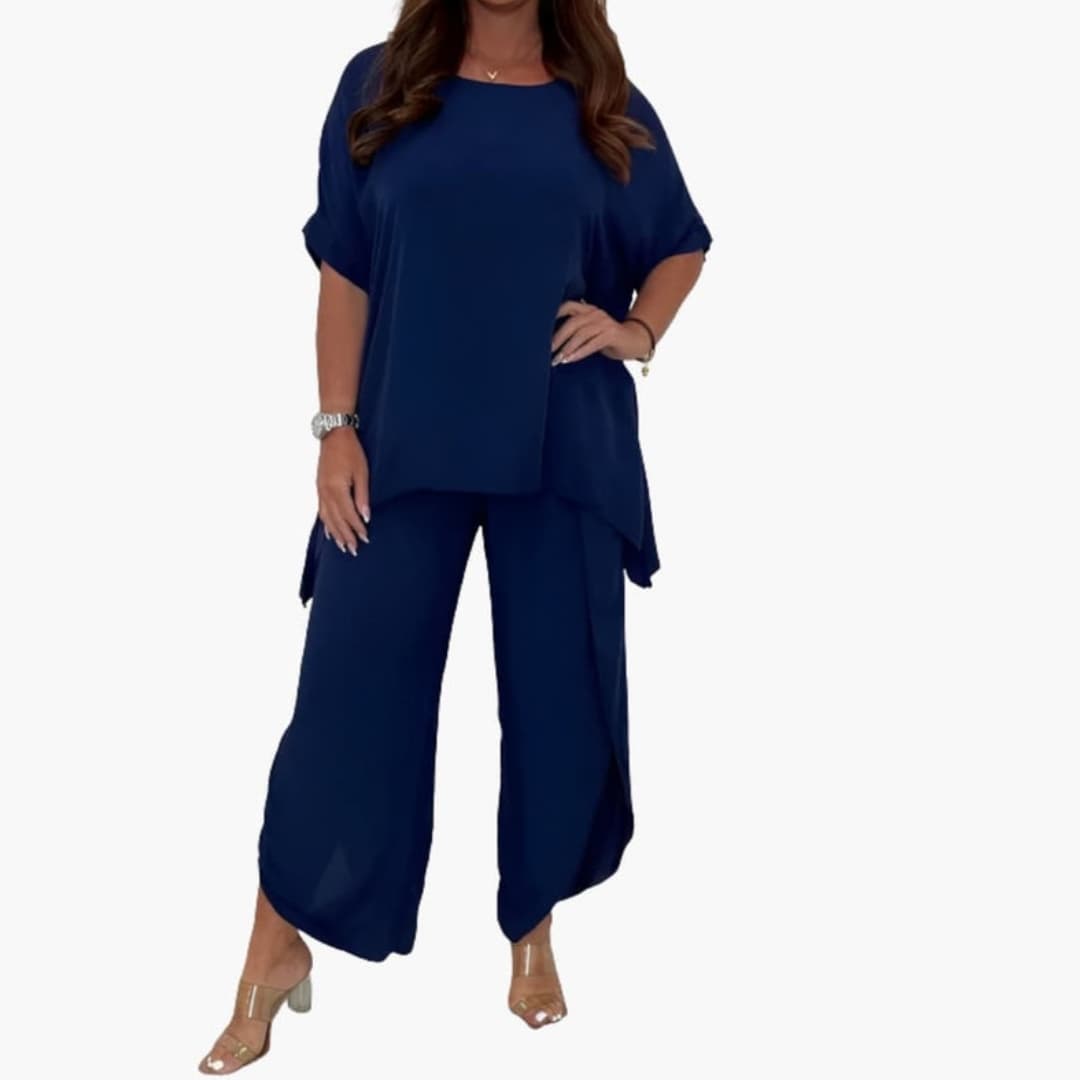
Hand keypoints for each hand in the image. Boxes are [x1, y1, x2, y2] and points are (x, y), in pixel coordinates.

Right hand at [317, 427, 369, 554]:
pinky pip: (321, 511)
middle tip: (353, 550)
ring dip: (335, 533)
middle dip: (345, 536)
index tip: (365, 539)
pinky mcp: (319, 488)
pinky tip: (329, 532)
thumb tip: (366, 517)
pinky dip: (326, 523)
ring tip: (342, 546)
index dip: (357, 528)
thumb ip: (362, 496)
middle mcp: (325, 493)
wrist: (333, 435)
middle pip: (336, 520)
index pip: (349, 515)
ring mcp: (320, 491)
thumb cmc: (351, 452)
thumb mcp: (362, 472)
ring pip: (327, 518)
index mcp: (337, 489)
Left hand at [550, 300, 653, 364]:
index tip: (540, 328)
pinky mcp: (611, 334)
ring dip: (567, 348)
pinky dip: (579, 353)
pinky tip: (570, 360)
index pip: (568, 306)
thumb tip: (553, 341)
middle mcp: (595, 313)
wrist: (634, 341)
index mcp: (588, 309)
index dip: (554, 315)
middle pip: (572, 323)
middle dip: (558, 337)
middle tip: (546, 350)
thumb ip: (576, 330)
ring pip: (581, 334)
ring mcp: (604, 323)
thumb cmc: (608, 338)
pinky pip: (592, 344)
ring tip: (556, 360)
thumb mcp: (591, 331)